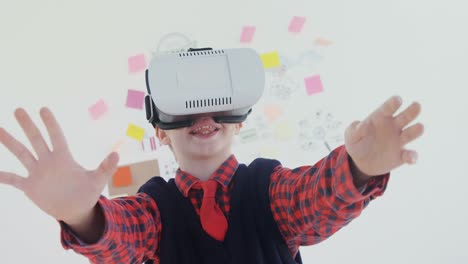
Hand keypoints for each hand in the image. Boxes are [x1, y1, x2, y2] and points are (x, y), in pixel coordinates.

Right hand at [0, 108, 118, 223]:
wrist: (76, 210)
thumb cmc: (88, 192)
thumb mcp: (98, 180)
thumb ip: (106, 168)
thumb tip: (117, 155)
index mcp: (64, 158)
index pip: (56, 136)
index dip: (51, 124)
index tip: (43, 109)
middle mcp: (48, 161)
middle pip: (36, 140)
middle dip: (28, 126)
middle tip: (18, 109)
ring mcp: (38, 173)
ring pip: (22, 154)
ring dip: (10, 142)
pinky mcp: (30, 186)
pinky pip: (14, 179)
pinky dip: (4, 176)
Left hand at [344, 96, 423, 176]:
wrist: (361, 162)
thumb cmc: (356, 143)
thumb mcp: (351, 136)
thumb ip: (355, 130)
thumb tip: (363, 125)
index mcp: (380, 118)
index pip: (387, 109)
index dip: (392, 103)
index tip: (398, 99)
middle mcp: (393, 127)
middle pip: (405, 117)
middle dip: (411, 111)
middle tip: (417, 105)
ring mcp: (399, 140)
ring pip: (411, 133)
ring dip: (416, 130)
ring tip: (420, 127)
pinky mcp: (402, 155)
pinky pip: (410, 155)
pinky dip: (412, 156)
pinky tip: (410, 158)